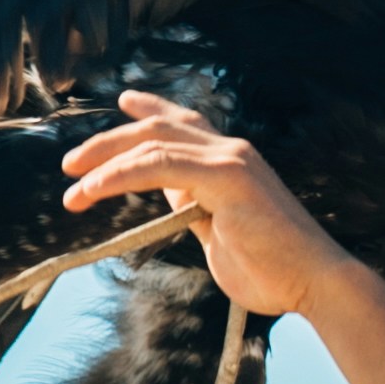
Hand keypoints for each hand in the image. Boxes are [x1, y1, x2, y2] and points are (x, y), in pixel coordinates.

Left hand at [61, 93, 362, 319]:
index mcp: (231, 162)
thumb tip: (170, 199)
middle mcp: (231, 150)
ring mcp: (231, 160)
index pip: (184, 122)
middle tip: (70, 162)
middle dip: (109, 141)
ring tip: (73, 184)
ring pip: (154, 142)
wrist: (313, 283)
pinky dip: (121, 174)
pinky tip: (95, 188)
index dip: (151, 108)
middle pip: (159, 127)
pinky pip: (161, 165)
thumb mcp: (219, 234)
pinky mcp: (228, 177)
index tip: (125, 100)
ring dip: (104, 161)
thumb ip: (195, 210)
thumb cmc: (272, 271)